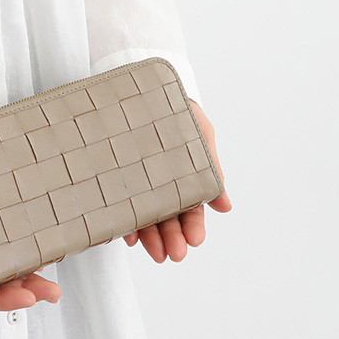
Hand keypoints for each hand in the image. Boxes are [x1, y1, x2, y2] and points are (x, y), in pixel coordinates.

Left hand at [121, 99, 230, 261]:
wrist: (140, 84)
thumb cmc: (176, 107)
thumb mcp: (200, 134)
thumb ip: (211, 169)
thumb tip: (226, 207)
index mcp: (183, 178)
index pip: (190, 210)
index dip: (193, 227)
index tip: (195, 241)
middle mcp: (159, 184)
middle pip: (168, 219)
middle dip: (172, 239)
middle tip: (174, 255)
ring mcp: (135, 183)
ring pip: (144, 217)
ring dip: (151, 238)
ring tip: (155, 252)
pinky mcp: (112, 177)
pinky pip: (118, 204)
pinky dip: (124, 221)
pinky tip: (127, 234)